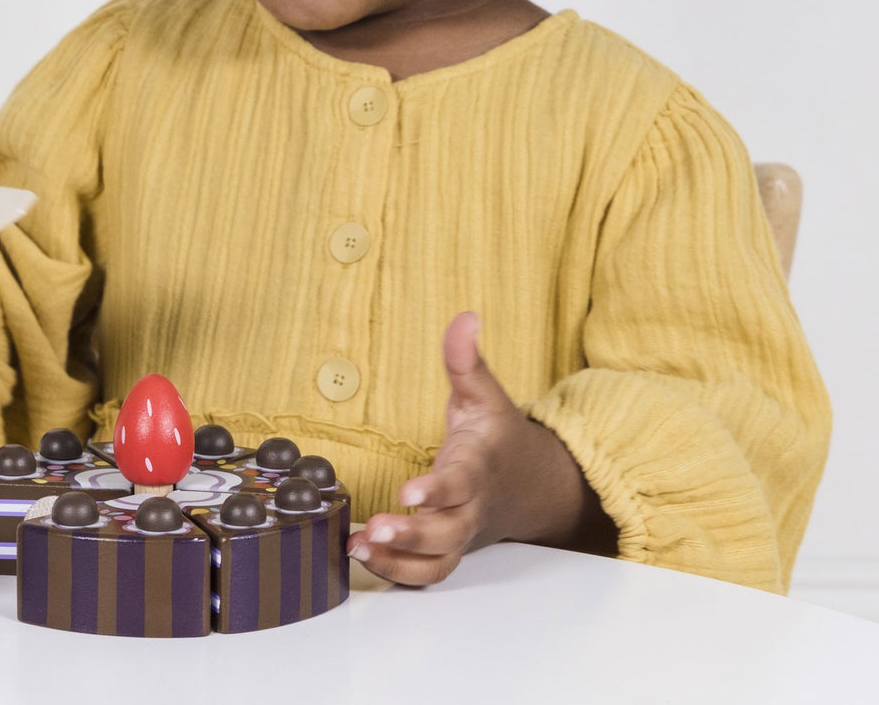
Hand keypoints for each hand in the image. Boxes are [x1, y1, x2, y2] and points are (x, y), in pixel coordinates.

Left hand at [347, 312, 603, 585]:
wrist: (530, 485)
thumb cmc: (496, 436)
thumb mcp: (484, 393)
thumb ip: (466, 359)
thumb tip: (464, 316)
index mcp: (478, 466)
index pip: (461, 483)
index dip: (437, 490)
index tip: (409, 492)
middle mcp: (472, 507)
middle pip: (449, 532)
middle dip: (414, 533)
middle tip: (376, 528)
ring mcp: (463, 533)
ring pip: (439, 559)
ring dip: (401, 560)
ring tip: (361, 548)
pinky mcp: (450, 548)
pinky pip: (430, 572)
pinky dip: (400, 573)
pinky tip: (364, 556)